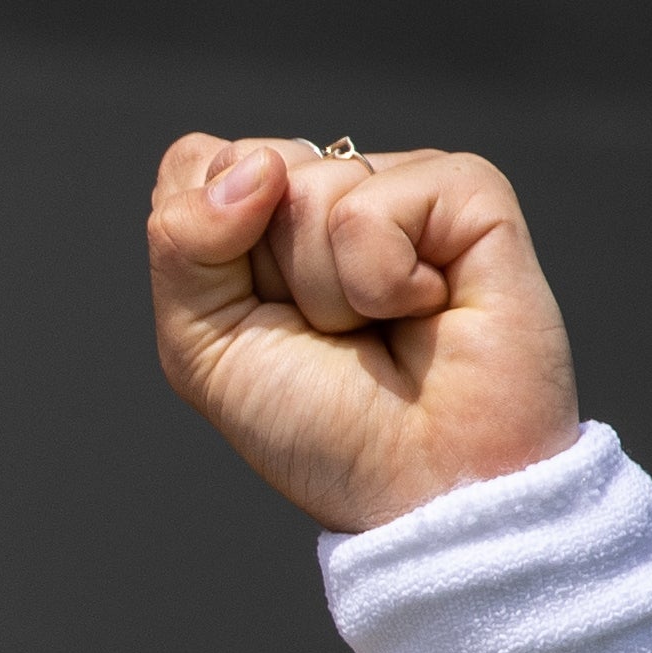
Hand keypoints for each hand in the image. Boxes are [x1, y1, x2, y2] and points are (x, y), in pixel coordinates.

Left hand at [144, 136, 580, 532]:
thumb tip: (257, 165)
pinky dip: (383, 280)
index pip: (196, 164)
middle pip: (247, 164)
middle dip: (266, 272)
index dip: (202, 244)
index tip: (256, 316)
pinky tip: (425, 309)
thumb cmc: (316, 425)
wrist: (418, 488)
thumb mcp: (202, 345)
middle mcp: (334, 189)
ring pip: (309, 186)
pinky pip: (376, 204)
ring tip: (379, 329)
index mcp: (263, 219)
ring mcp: (403, 185)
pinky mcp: (470, 193)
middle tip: (327, 331)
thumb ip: (182, 244)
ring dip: (327, 291)